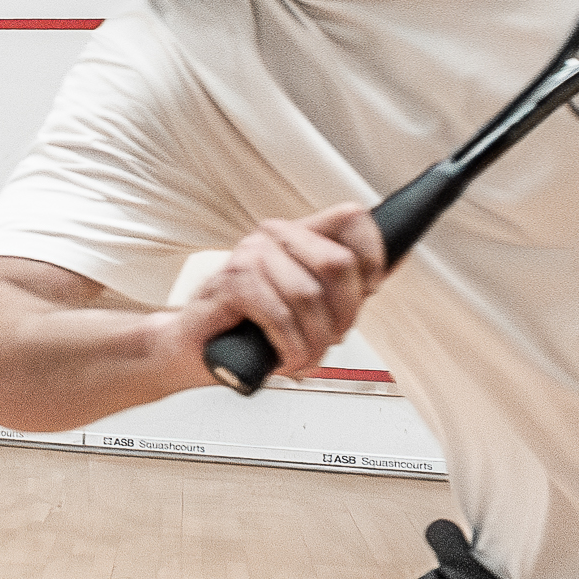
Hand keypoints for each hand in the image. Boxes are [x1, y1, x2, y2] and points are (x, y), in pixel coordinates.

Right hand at [167, 203, 385, 380]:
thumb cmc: (247, 328)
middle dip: (343, 314)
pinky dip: (290, 348)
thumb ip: (340, 288)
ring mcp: (251, 256)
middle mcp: (273, 238)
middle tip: (329, 339)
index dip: (373, 257)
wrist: (192, 349)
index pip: (352, 220)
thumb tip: (386, 270)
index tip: (369, 290)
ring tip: (304, 358)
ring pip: (310, 297)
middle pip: (338, 263)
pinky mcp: (233, 282)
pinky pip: (280, 316)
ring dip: (314, 342)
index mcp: (296, 235)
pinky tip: (284, 358)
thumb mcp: (305, 306)